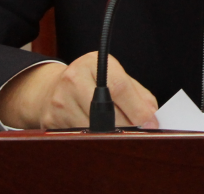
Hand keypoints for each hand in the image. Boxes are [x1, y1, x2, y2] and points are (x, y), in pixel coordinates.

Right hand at [0, 52, 158, 129]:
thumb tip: (152, 116)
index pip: (119, 87)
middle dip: (127, 126)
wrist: (53, 87)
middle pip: (106, 111)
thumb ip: (137, 94)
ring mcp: (60, 100)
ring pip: (94, 129)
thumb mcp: (115, 75)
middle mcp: (73, 78)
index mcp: (93, 62)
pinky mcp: (52, 120)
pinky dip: (94, 140)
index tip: (150, 123)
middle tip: (139, 133)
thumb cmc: (92, 81)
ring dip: (111, 136)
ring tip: (119, 134)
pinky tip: (98, 134)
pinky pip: (80, 138)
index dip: (137, 109)